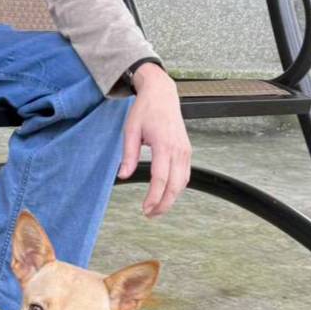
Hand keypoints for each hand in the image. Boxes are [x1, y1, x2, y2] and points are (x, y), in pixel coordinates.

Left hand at [118, 63, 190, 216]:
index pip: (160, 178)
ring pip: (183, 182)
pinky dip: (177, 188)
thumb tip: (122, 176)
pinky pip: (185, 174)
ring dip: (172, 199)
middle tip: (150, 215)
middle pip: (175, 185)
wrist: (162, 94)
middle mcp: (178, 149)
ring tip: (157, 209)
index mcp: (163, 144)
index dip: (153, 197)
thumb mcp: (130, 130)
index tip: (144, 209)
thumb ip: (128, 155)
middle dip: (164, 204)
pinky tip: (166, 194)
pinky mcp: (187, 150)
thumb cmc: (145, 110)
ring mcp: (185, 150)